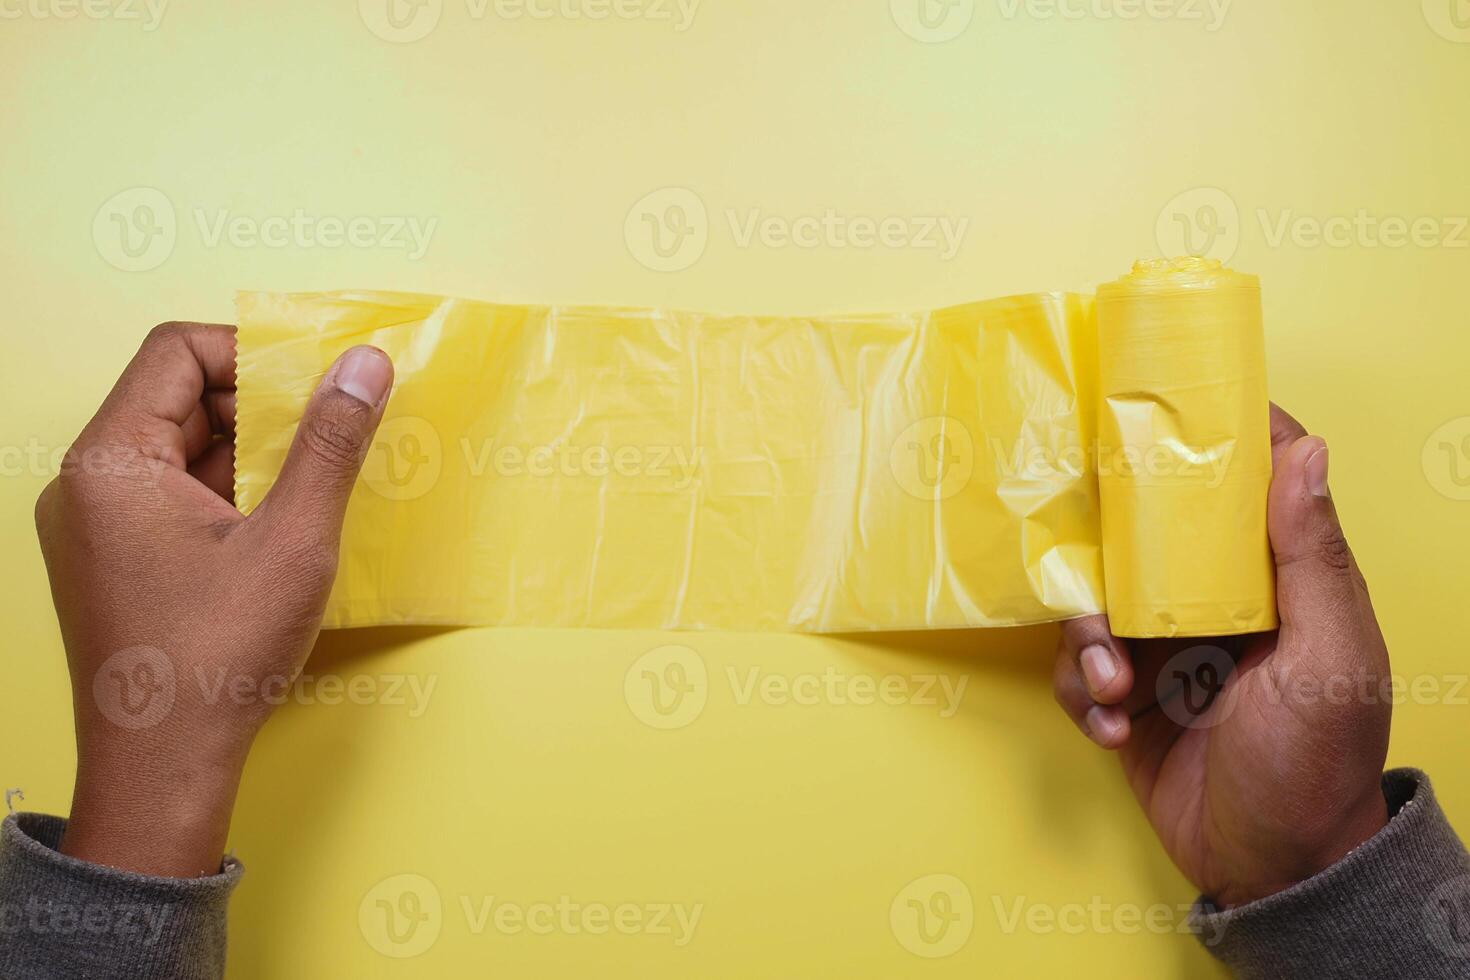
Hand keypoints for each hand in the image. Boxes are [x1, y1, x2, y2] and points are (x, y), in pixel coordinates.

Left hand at [34, 323, 393, 876]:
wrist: (160, 770)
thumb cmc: (217, 657)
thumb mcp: (294, 540)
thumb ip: (330, 443)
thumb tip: (365, 366)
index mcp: (111, 461)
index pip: (175, 350)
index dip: (251, 351)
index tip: (315, 386)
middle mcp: (85, 483)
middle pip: (176, 396)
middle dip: (258, 407)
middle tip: (324, 438)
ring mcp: (91, 525)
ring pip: (178, 449)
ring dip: (248, 455)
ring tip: (307, 492)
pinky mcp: (108, 561)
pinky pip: (169, 495)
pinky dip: (227, 495)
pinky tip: (276, 530)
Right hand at [1052, 405, 1391, 908]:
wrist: (1275, 870)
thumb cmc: (1317, 763)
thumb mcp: (1327, 657)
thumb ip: (1312, 557)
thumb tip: (1305, 451)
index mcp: (1278, 582)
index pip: (1249, 487)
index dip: (1211, 448)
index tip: (1162, 419)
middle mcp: (1217, 607)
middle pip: (1145, 541)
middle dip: (1109, 565)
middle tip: (1105, 598)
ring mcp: (1167, 652)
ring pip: (1096, 605)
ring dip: (1088, 644)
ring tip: (1110, 686)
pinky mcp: (1126, 699)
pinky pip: (1078, 669)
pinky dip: (1081, 695)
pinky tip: (1108, 725)